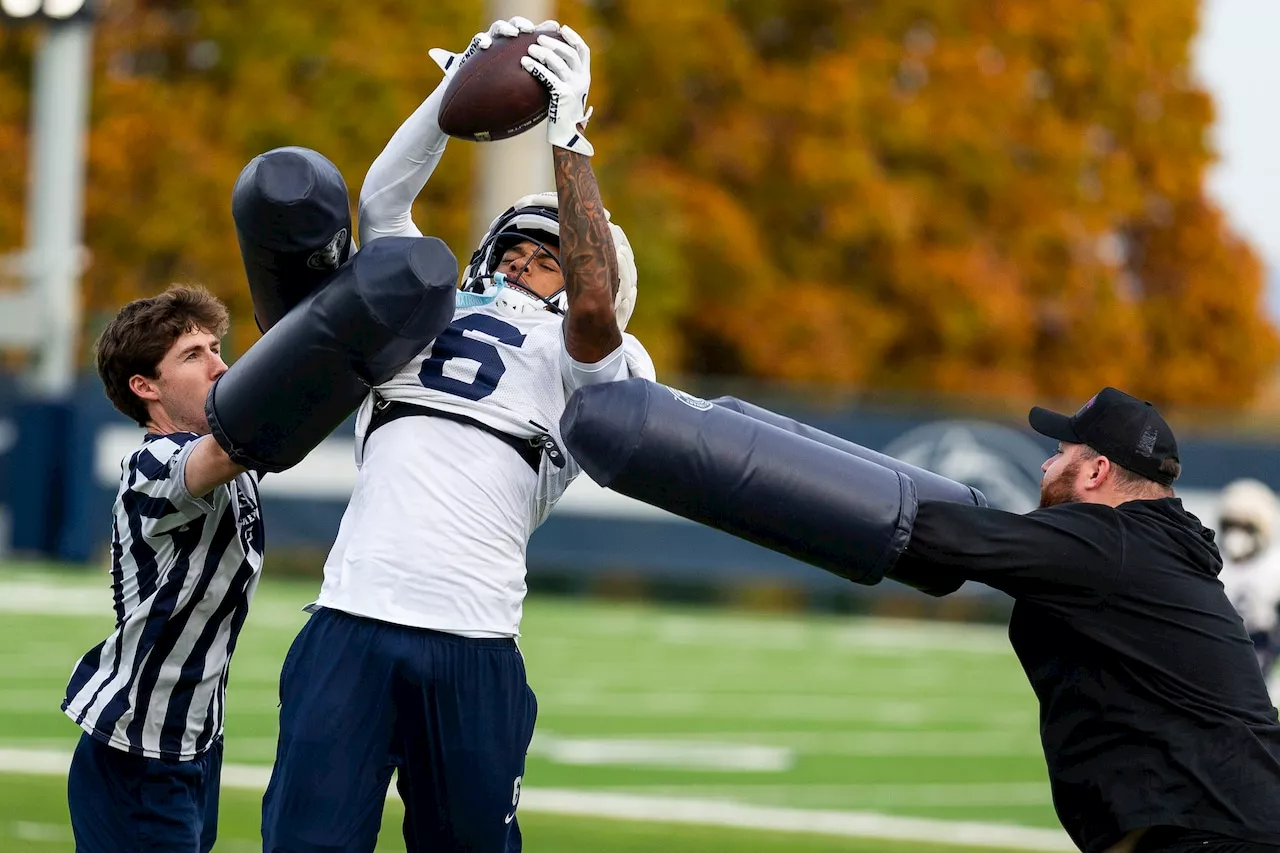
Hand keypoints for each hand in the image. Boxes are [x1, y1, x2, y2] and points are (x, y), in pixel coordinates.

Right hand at [428, 17, 558, 81]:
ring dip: (506, 28)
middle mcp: (505, 43)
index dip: (543, 28)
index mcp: (519, 49)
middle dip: (523, 24)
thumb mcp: (521, 88)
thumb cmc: (500, 92)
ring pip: (498, 27)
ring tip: (513, 34)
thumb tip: (560, 90)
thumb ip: (536, 83)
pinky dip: (481, 39)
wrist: (472, 95)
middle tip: (530, 30)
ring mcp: (490, 43)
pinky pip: (477, 39)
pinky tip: (485, 45)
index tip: (555, 27)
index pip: (533, 34)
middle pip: (516, 25)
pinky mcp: (474, 48)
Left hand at [521, 25, 594, 155]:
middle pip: (570, 53)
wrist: (567, 136)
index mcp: (585, 77)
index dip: (573, 37)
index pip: (584, 51)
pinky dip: (535, 67)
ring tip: (530, 49)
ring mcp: (574, 87)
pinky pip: (547, 76)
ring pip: (559, 62)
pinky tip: (525, 63)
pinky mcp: (563, 95)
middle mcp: (583, 80)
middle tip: (538, 38)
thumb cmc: (563, 115)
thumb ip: (564, 77)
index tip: (561, 29)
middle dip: (554, 43)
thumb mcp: (568, 93)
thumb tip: (548, 60)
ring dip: (543, 52)